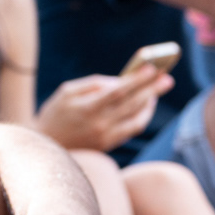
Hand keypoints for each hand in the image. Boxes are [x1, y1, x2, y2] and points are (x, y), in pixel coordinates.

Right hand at [35, 66, 172, 150]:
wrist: (46, 146)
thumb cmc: (56, 113)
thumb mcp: (67, 92)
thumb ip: (93, 84)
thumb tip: (119, 82)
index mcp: (87, 108)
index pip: (118, 91)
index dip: (136, 80)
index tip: (152, 68)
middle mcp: (100, 124)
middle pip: (132, 104)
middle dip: (152, 90)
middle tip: (167, 78)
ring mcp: (106, 137)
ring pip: (137, 119)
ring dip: (150, 104)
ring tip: (157, 90)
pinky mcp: (109, 145)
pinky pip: (133, 129)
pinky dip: (142, 116)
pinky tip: (146, 105)